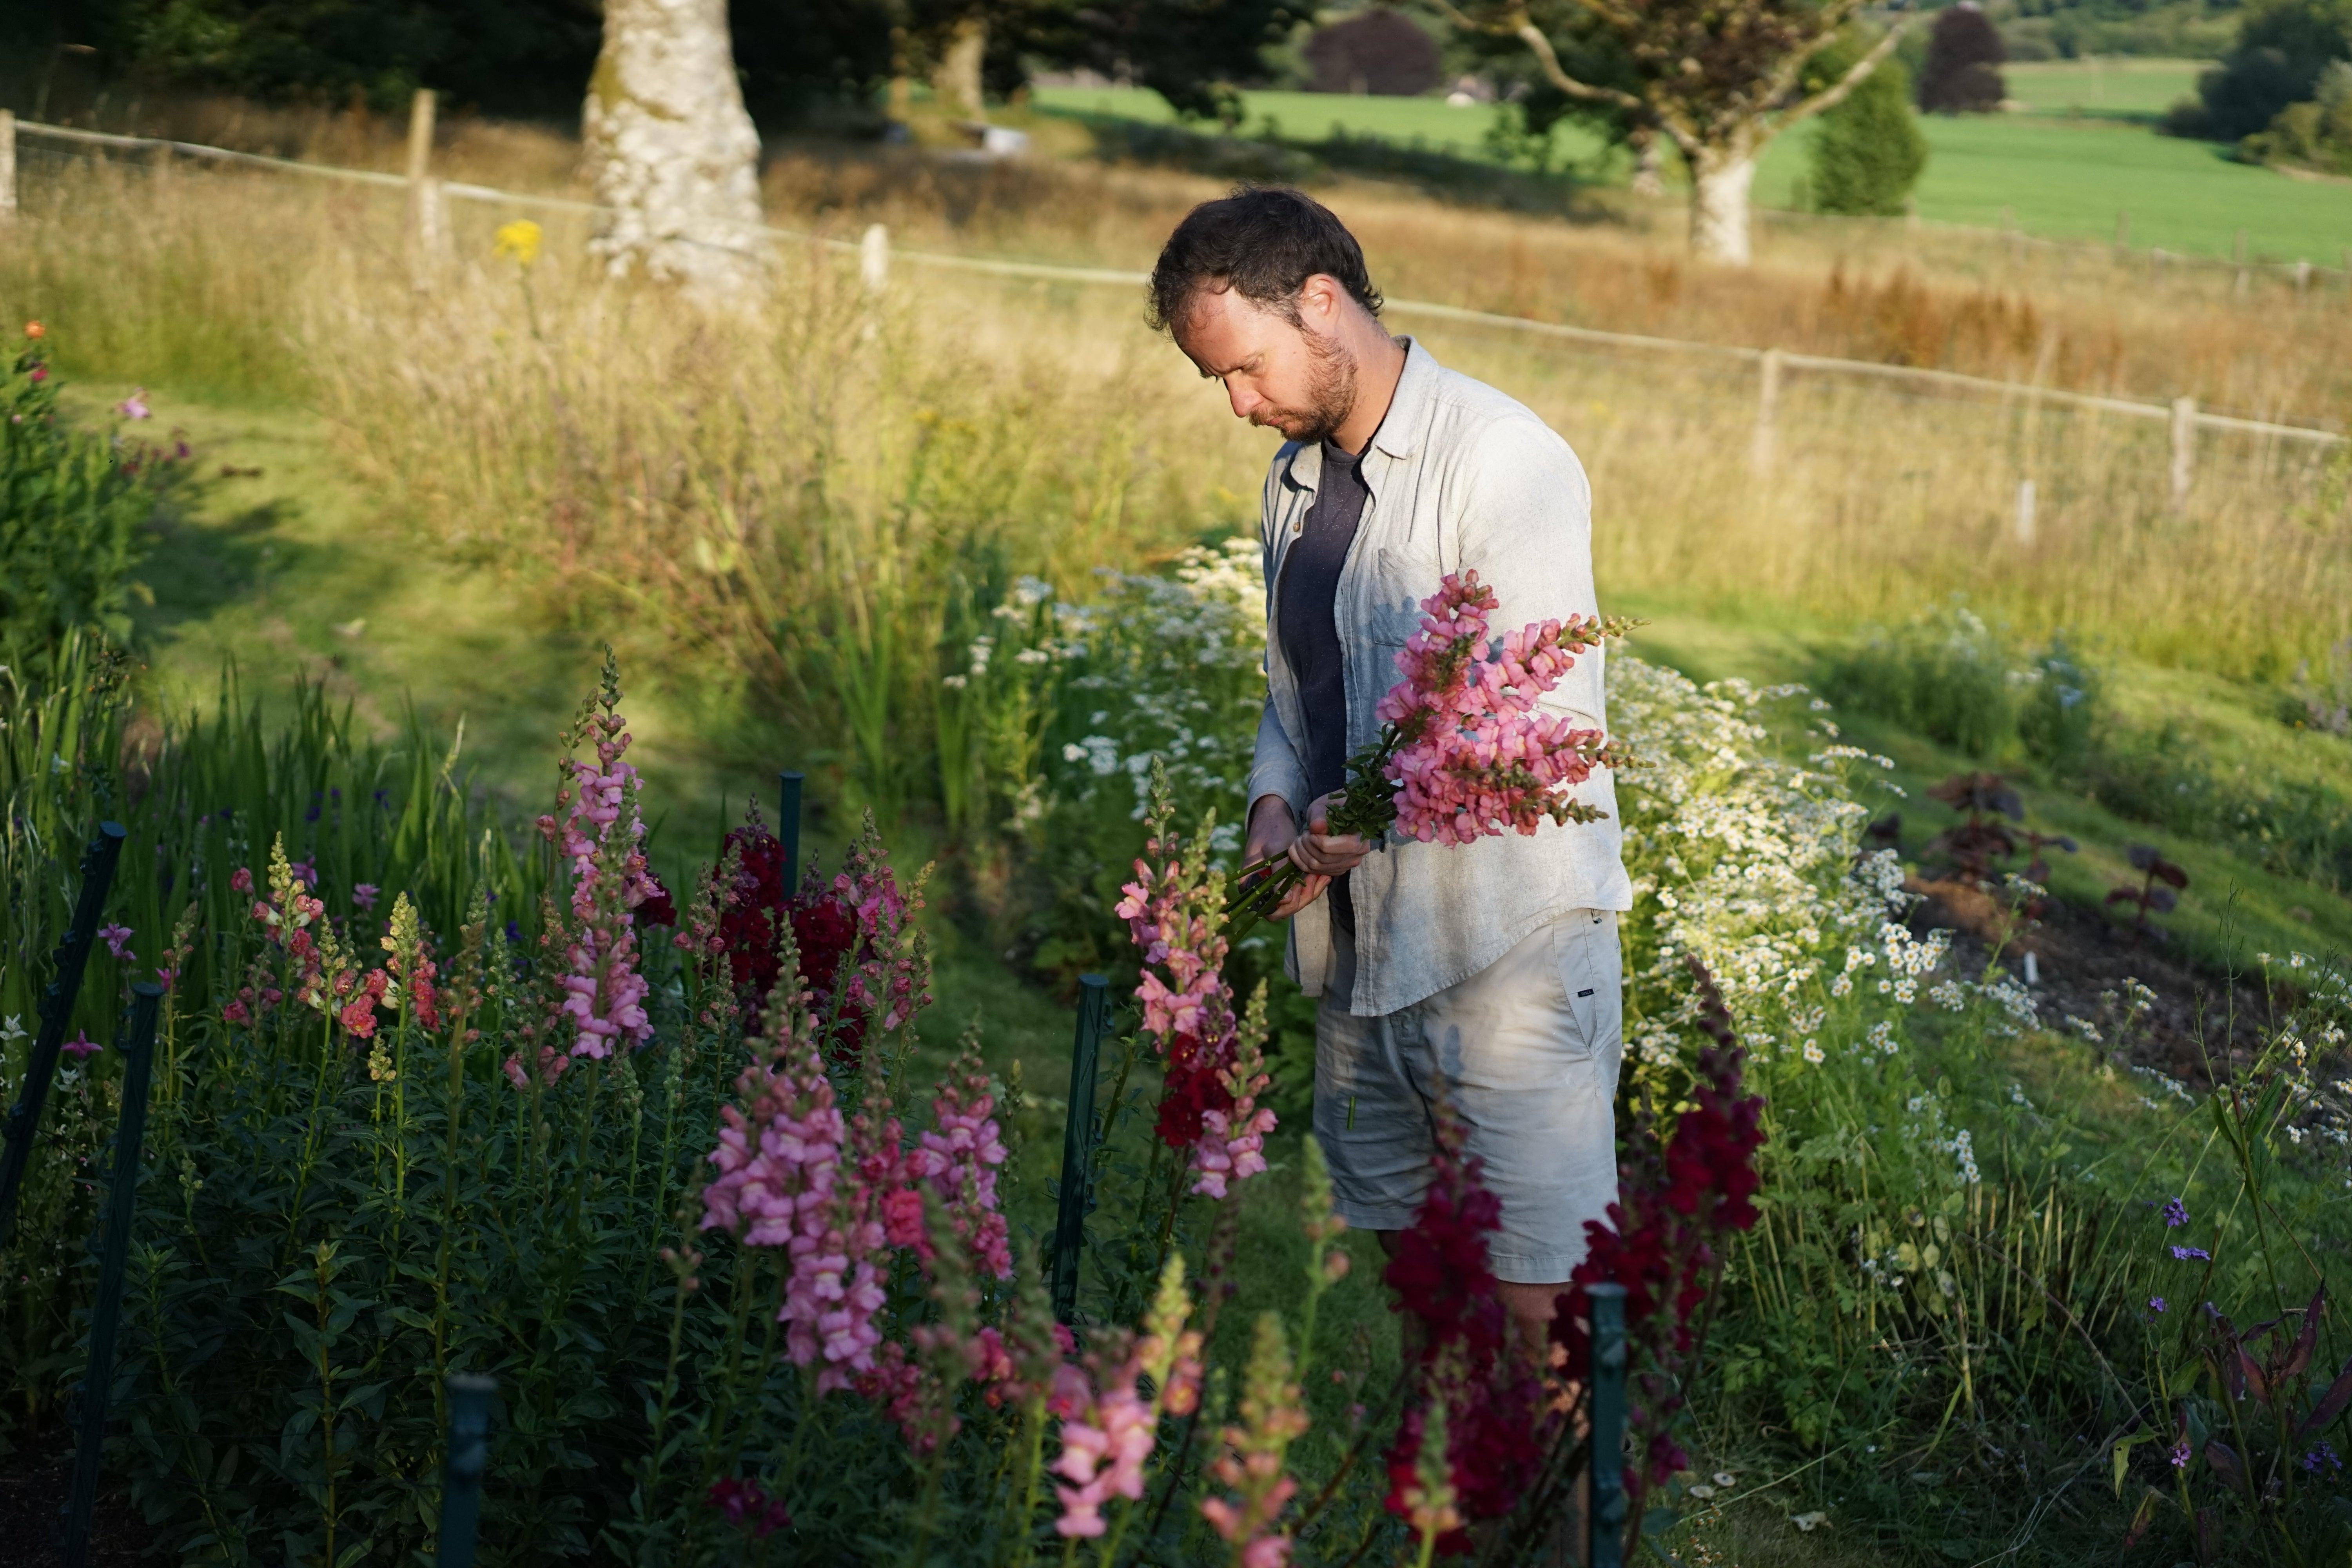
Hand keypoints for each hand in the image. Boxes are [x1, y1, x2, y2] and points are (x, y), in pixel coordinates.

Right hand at [1244, 795, 1326, 919]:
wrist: (1275, 817)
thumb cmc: (1271, 830)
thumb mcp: (1275, 850)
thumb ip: (1279, 875)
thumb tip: (1285, 901)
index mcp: (1251, 884)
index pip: (1269, 909)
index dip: (1286, 904)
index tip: (1301, 885)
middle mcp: (1262, 890)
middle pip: (1284, 908)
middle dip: (1303, 896)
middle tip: (1315, 877)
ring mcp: (1275, 886)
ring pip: (1296, 901)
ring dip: (1310, 890)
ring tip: (1321, 875)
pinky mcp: (1287, 881)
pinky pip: (1301, 891)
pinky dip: (1313, 885)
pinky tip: (1324, 875)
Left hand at [1290, 792, 1370, 879]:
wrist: (1333, 817)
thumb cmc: (1331, 809)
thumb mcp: (1324, 807)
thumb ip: (1321, 817)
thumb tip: (1317, 826)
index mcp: (1361, 838)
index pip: (1342, 847)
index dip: (1321, 842)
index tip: (1310, 832)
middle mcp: (1356, 856)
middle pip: (1325, 859)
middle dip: (1307, 846)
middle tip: (1302, 834)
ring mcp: (1345, 866)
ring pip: (1316, 866)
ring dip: (1302, 852)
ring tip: (1299, 839)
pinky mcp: (1334, 871)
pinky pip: (1312, 871)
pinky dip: (1299, 860)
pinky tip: (1296, 849)